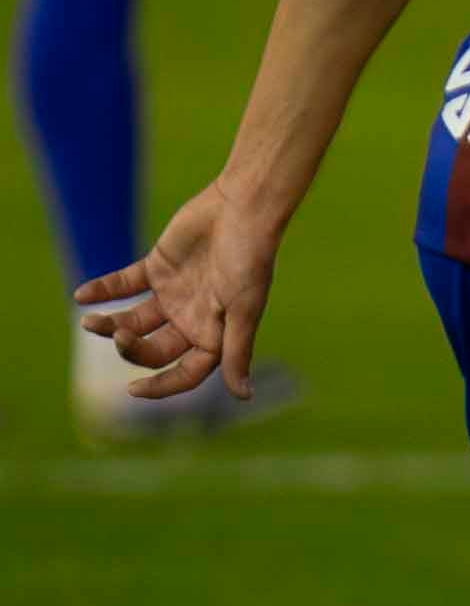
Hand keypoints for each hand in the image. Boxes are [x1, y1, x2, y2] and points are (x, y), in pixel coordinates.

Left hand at [74, 182, 284, 400]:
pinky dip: (102, 290)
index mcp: (214, 335)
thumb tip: (244, 396)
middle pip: (153, 350)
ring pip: (132, 321)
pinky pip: (123, 285)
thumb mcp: (244, 310)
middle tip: (116, 334)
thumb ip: (237, 351)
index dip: (161, 386)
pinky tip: (82, 295)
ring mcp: (172, 295)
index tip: (132, 389)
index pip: (185, 373)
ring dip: (109, 324)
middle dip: (130, 348)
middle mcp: (191, 320)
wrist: (242, 209)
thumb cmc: (250, 261)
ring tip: (89, 321)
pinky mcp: (156, 268)